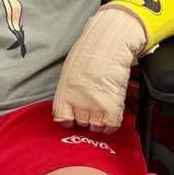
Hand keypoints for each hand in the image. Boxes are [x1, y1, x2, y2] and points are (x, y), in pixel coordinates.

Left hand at [53, 7, 145, 134]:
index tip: (72, 120)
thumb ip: (70, 90)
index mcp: (65, 93)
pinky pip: (111, 125)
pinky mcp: (112, 108)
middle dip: (84, 121)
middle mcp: (78, 103)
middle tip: (90, 114)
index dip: (68, 121)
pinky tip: (111, 120)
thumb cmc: (89, 55)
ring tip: (101, 114)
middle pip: (80, 123)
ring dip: (99, 124)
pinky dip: (111, 126)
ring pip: (95, 127)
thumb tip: (71, 102)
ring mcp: (95, 107)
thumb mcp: (70, 72)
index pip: (61, 117)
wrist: (108, 47)